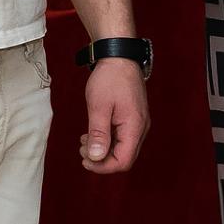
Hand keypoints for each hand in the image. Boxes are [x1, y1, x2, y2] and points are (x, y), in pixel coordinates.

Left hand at [80, 58, 148, 172]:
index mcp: (134, 127)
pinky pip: (122, 138)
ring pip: (123, 149)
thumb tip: (95, 157)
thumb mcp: (99, 107)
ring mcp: (138, 123)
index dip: (103, 166)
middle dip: (102, 160)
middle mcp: (140, 128)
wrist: (119, 56)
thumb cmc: (110, 78)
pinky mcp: (133, 118)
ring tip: (84, 141)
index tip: (85, 161)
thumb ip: (98, 134)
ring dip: (103, 150)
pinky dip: (107, 141)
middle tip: (82, 150)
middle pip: (124, 158)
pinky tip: (92, 133)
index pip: (123, 161)